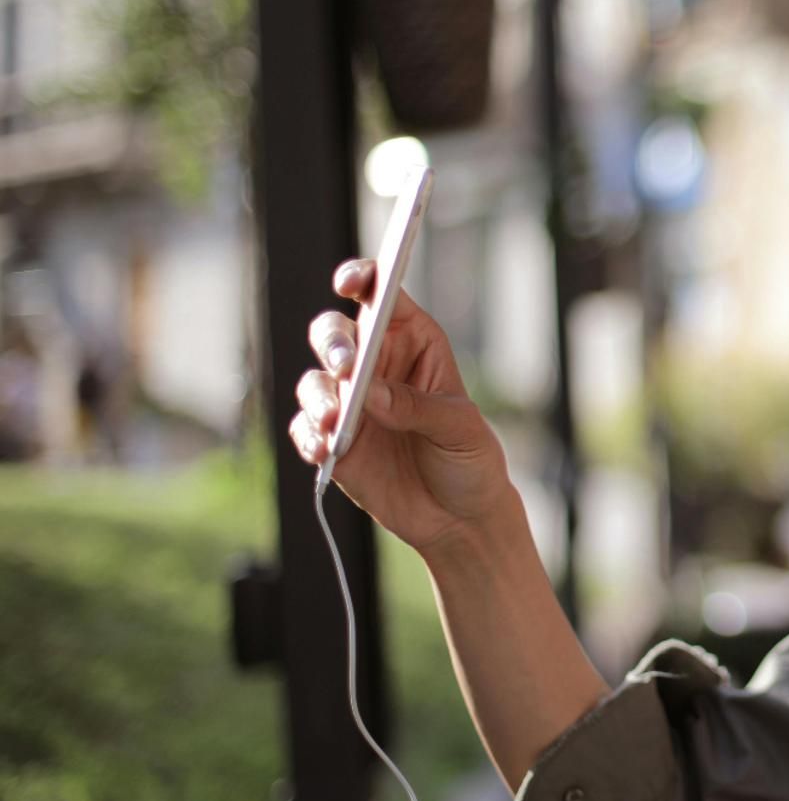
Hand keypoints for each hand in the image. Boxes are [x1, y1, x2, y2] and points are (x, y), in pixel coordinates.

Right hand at [289, 257, 516, 555]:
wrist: (459, 520)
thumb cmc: (471, 462)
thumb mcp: (460, 430)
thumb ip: (417, 408)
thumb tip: (369, 394)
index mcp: (414, 344)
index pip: (382, 298)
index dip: (363, 279)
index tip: (351, 282)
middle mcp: (376, 366)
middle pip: (336, 335)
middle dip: (335, 345)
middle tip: (348, 368)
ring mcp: (350, 404)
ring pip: (315, 382)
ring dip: (320, 398)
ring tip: (338, 423)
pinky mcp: (332, 441)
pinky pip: (305, 429)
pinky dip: (310, 436)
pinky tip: (325, 450)